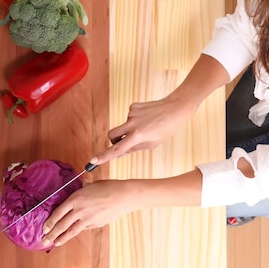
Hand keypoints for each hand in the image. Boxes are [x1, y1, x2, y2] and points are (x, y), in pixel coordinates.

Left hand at [41, 170, 202, 246]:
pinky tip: (72, 235)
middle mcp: (79, 210)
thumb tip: (81, 184)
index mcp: (75, 199)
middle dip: (51, 234)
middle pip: (62, 225)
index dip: (49, 222)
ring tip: (54, 243)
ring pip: (71, 231)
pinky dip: (77, 231)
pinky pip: (84, 228)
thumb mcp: (92, 185)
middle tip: (44, 240)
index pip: (58, 213)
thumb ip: (83, 187)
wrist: (123, 196)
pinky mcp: (96, 224)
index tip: (43, 228)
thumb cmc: (108, 187)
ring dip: (61, 238)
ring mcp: (88, 219)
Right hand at [88, 54, 228, 166]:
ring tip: (146, 128)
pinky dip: (135, 120)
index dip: (104, 156)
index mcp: (138, 136)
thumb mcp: (152, 144)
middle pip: (111, 135)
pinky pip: (129, 116)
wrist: (175, 108)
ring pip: (122, 126)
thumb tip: (120, 151)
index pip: (117, 149)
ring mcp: (132, 113)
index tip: (93, 161)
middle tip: (125, 142)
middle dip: (114, 140)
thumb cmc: (166, 128)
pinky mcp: (133, 106)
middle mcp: (132, 124)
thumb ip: (134, 148)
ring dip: (128, 129)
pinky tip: (147, 119)